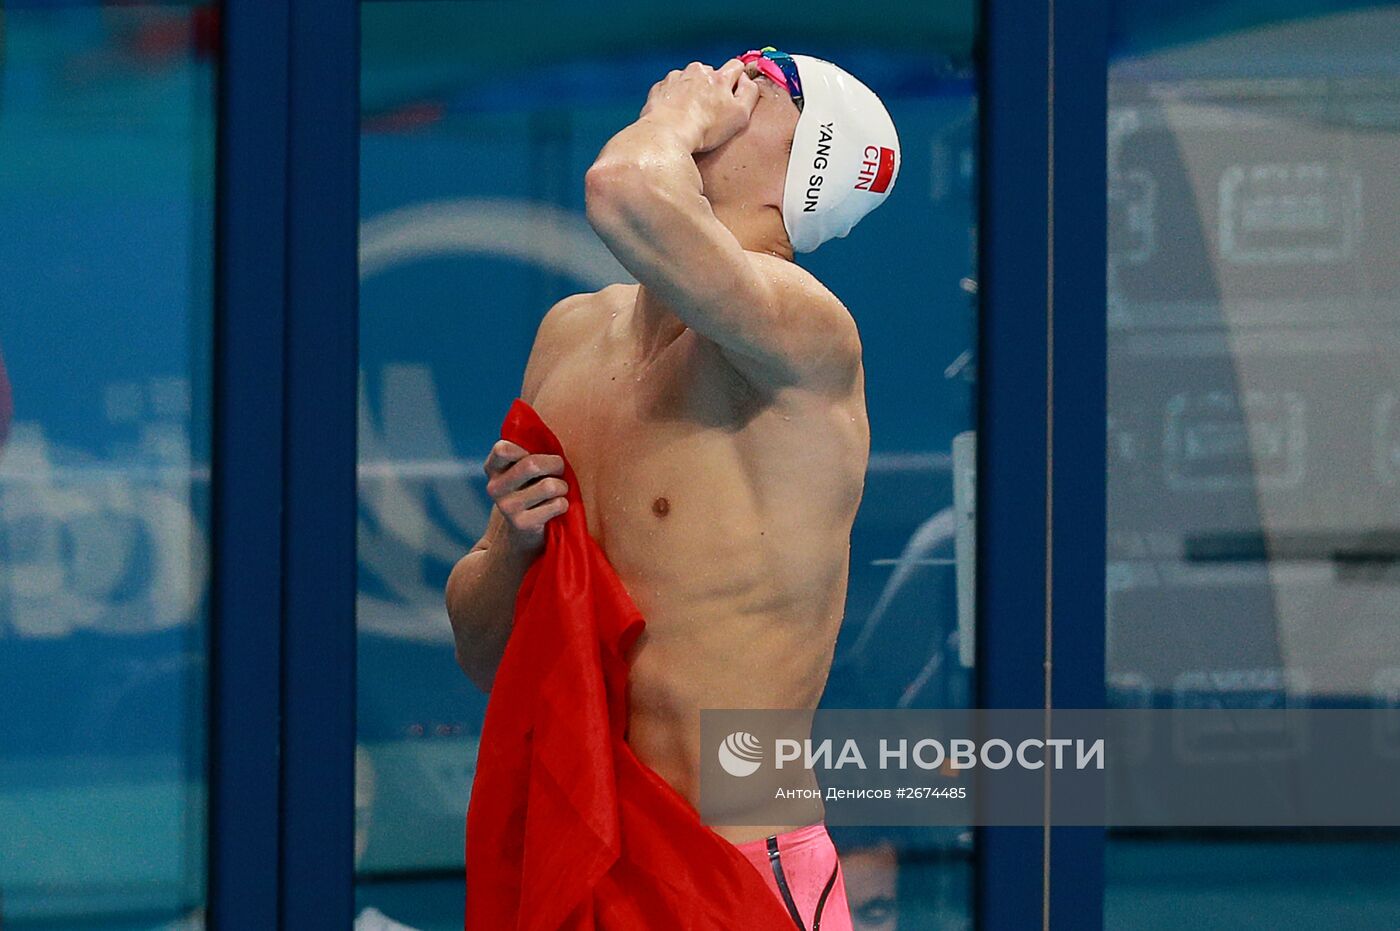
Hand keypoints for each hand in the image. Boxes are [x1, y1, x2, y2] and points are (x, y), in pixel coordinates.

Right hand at [483, 440, 568, 556]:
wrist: (521, 534)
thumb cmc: (530, 491)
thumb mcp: (523, 470)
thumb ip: (528, 452)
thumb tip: (549, 430)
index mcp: (493, 468)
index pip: (503, 448)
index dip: (526, 449)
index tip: (535, 456)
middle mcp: (494, 487)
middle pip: (531, 464)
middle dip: (555, 464)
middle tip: (560, 469)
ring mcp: (507, 507)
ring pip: (549, 486)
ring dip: (562, 486)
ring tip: (559, 490)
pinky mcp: (522, 524)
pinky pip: (557, 504)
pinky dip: (563, 504)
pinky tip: (556, 507)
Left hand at [639, 59, 758, 151]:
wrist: (667, 135)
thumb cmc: (704, 128)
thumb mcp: (740, 115)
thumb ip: (750, 92)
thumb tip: (747, 80)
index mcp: (719, 77)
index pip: (736, 66)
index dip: (737, 80)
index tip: (733, 94)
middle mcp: (698, 71)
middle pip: (711, 73)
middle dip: (712, 87)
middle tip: (710, 111)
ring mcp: (677, 77)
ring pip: (690, 79)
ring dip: (693, 91)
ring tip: (691, 114)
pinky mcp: (660, 87)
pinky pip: (672, 88)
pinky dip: (675, 97)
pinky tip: (676, 114)